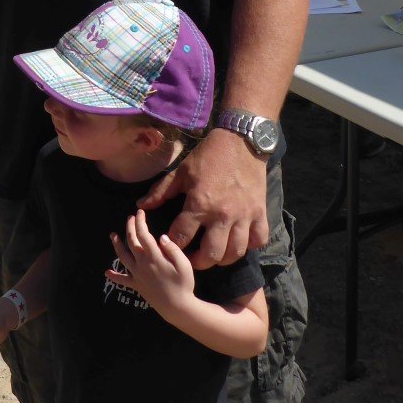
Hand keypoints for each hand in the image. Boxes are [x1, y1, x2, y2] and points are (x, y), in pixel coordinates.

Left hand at [106, 209, 194, 311]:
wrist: (177, 307)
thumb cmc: (183, 284)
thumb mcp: (184, 264)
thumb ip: (172, 249)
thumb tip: (161, 237)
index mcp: (154, 257)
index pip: (143, 234)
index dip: (140, 222)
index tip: (140, 213)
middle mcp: (142, 264)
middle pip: (131, 242)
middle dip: (130, 228)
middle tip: (130, 218)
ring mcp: (137, 275)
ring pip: (123, 257)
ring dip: (116, 245)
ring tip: (112, 235)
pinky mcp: (136, 285)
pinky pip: (122, 280)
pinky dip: (114, 276)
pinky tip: (106, 272)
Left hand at [138, 128, 267, 269]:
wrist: (242, 140)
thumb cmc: (209, 155)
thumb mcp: (181, 171)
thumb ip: (161, 191)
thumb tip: (141, 206)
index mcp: (200, 204)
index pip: (182, 237)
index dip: (172, 244)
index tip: (170, 244)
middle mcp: (222, 215)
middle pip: (211, 255)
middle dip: (197, 262)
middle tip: (192, 258)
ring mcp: (244, 216)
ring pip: (235, 252)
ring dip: (223, 259)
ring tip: (214, 253)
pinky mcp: (260, 213)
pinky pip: (258, 240)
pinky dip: (249, 246)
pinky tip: (239, 241)